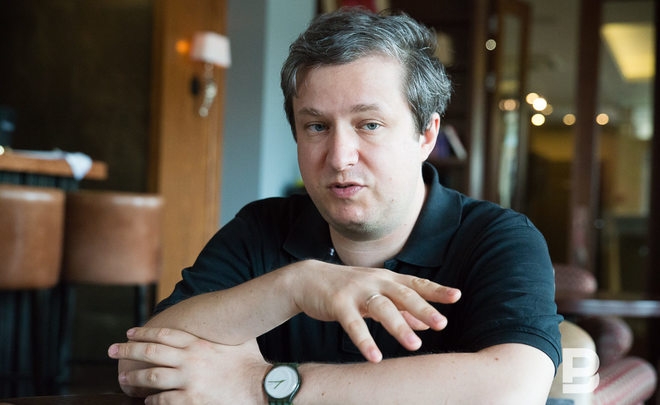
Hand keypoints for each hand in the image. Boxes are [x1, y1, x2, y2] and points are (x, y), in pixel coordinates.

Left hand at [108, 327, 268, 403]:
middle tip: (111, 350)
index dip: (144, 333)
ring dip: (134, 378)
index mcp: (199, 343)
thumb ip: (226, 332)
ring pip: (151, 377)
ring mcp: (189, 381)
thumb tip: (228, 320)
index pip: (165, 335)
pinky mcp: (191, 400)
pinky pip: (162, 400)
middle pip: (150, 352)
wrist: (262, 388)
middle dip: (128, 350)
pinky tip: (146, 400)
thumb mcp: (238, 340)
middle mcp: (190, 360)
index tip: (130, 333)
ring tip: (123, 378)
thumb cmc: (252, 364)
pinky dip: (151, 400)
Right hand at [291, 260, 460, 362]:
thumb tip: (426, 323)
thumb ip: (400, 308)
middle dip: (423, 309)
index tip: (457, 296)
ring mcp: (356, 291)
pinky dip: (365, 340)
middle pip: (403, 294)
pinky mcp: (338, 303)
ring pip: (382, 308)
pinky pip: (353, 324)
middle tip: (442, 324)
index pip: (416, 284)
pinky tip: (375, 357)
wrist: (307, 279)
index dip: (436, 290)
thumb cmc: (347, 288)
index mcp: (386, 279)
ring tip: (415, 346)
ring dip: (399, 327)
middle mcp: (375, 281)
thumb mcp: (376, 295)